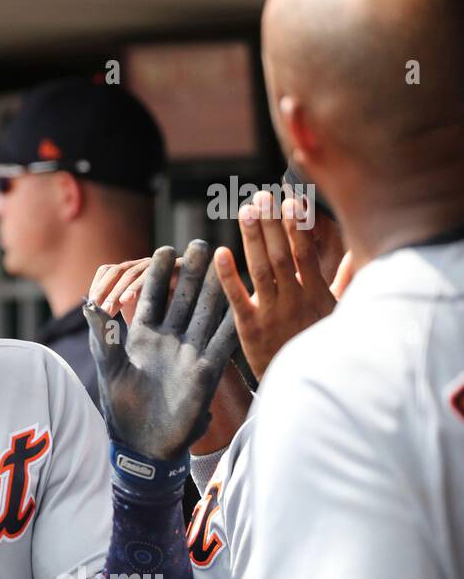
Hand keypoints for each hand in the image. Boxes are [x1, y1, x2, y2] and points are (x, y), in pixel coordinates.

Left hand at [84, 241, 238, 460]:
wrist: (141, 445)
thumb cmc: (121, 407)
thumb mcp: (109, 366)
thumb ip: (103, 334)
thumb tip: (87, 303)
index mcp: (143, 336)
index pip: (152, 297)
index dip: (157, 274)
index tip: (164, 249)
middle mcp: (169, 340)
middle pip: (182, 298)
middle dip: (191, 272)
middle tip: (199, 243)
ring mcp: (189, 353)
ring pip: (204, 314)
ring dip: (214, 289)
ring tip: (225, 260)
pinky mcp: (205, 372)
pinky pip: (221, 343)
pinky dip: (231, 323)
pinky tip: (243, 302)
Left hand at [212, 190, 339, 379]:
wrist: (305, 383)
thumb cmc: (318, 342)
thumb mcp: (337, 312)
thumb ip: (345, 280)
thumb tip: (358, 252)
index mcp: (315, 292)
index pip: (305, 251)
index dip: (298, 225)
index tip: (291, 199)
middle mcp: (294, 298)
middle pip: (281, 254)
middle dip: (272, 223)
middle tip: (262, 196)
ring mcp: (271, 312)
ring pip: (260, 269)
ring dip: (253, 238)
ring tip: (245, 210)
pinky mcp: (249, 327)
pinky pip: (237, 298)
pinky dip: (228, 276)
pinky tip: (219, 253)